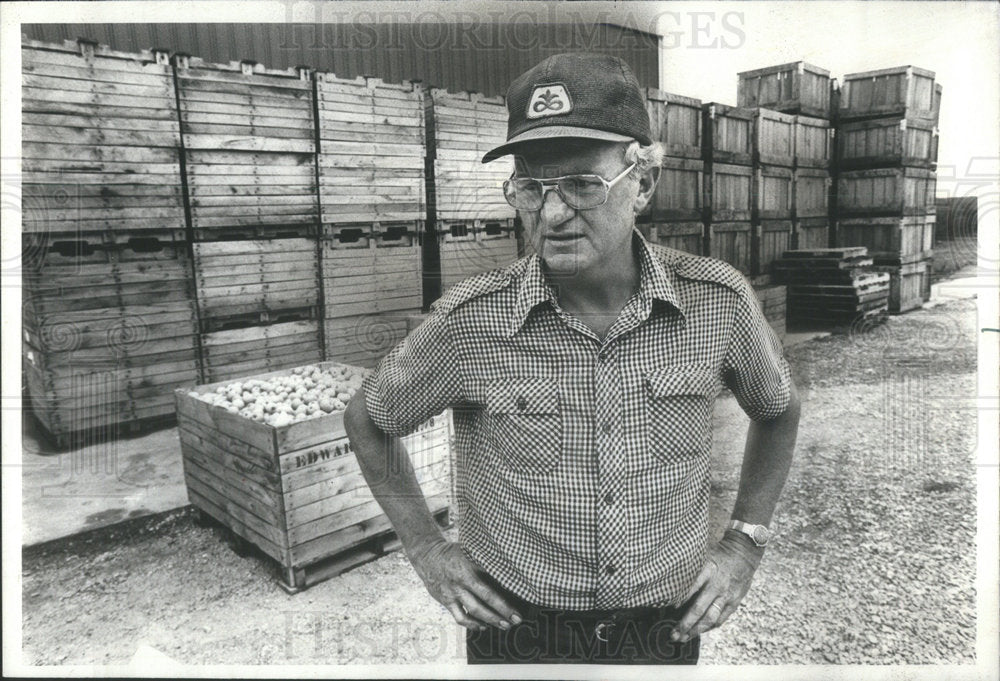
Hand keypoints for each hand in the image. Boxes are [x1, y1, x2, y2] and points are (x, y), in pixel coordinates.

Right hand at [407, 538, 522, 630]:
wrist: (427, 555)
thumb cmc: (455, 552)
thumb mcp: (470, 550)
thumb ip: (485, 561)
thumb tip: (509, 571)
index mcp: (469, 566)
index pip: (490, 583)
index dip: (505, 597)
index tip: (517, 606)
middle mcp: (461, 580)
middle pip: (484, 599)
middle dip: (502, 612)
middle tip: (516, 620)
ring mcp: (452, 592)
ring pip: (473, 611)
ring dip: (490, 620)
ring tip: (504, 625)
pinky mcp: (445, 601)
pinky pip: (460, 617)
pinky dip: (472, 624)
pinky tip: (483, 626)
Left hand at [671, 532, 762, 642]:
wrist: (744, 554)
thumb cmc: (718, 554)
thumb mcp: (703, 555)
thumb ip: (690, 569)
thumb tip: (670, 581)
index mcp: (708, 570)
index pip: (692, 586)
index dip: (681, 598)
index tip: (670, 608)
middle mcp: (717, 585)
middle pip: (699, 608)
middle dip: (685, 623)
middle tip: (673, 634)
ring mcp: (726, 596)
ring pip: (710, 618)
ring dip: (696, 630)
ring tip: (683, 638)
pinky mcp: (734, 602)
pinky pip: (720, 619)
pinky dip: (708, 627)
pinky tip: (698, 632)